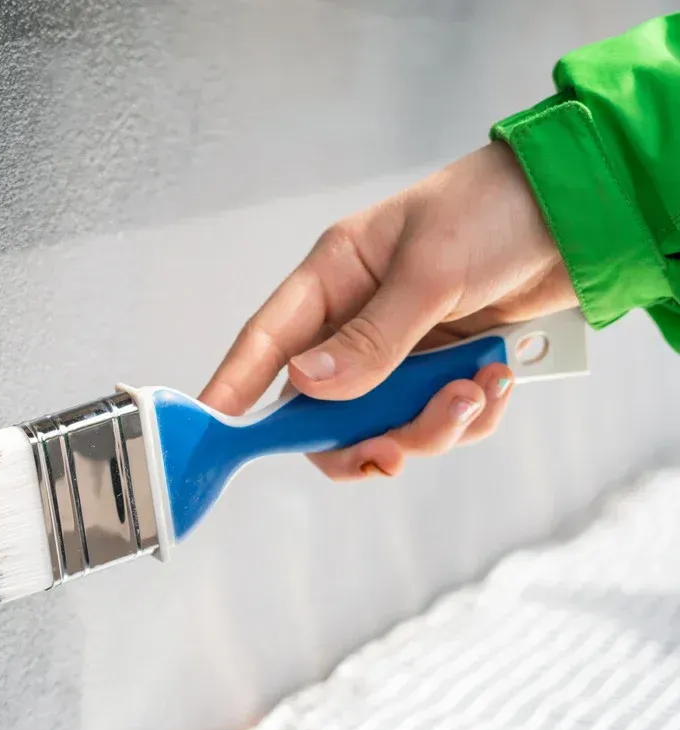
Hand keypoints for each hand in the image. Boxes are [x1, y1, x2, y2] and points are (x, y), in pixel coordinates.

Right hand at [199, 142, 576, 479]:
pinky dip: (470, 416)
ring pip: (384, 425)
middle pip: (323, 411)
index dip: (233, 389)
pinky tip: (499, 378)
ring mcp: (402, 351)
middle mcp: (357, 321)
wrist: (586, 209)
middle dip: (361, 436)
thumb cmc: (497, 209)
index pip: (266, 343)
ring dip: (431, 426)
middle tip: (393, 449)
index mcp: (334, 279)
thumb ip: (373, 336)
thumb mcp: (431, 269)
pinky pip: (438, 421)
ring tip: (476, 390)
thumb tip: (308, 386)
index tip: (213, 433)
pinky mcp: (446, 369)